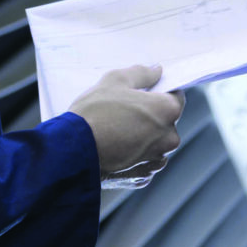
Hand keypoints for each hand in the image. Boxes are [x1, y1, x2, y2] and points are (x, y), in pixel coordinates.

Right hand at [68, 65, 184, 178]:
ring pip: (155, 142)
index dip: (159, 93)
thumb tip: (156, 71)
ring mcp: (155, 159)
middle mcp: (168, 137)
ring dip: (142, 137)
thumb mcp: (116, 80)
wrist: (71, 152)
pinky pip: (143, 161)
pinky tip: (115, 148)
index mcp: (167, 111)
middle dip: (150, 116)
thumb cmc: (94, 113)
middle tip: (124, 112)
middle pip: (166, 121)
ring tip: (116, 131)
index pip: (175, 97)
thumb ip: (142, 73)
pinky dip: (133, 155)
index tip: (143, 94)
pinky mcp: (142, 175)